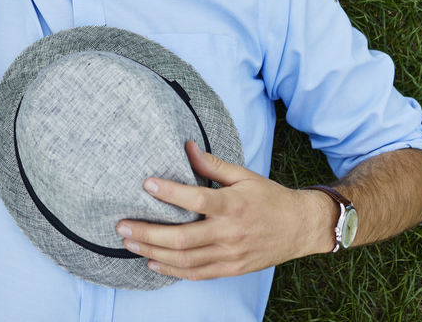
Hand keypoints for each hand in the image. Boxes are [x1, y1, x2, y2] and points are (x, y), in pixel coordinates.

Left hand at [115, 141, 335, 280]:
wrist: (300, 227)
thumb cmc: (269, 198)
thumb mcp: (244, 175)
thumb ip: (213, 165)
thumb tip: (186, 147)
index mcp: (233, 205)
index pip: (195, 200)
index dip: (169, 193)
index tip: (146, 184)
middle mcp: (229, 233)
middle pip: (182, 238)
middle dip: (148, 233)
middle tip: (122, 225)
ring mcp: (230, 255)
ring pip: (185, 260)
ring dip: (153, 253)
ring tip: (130, 243)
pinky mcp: (231, 269)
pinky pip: (197, 274)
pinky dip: (172, 270)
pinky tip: (153, 263)